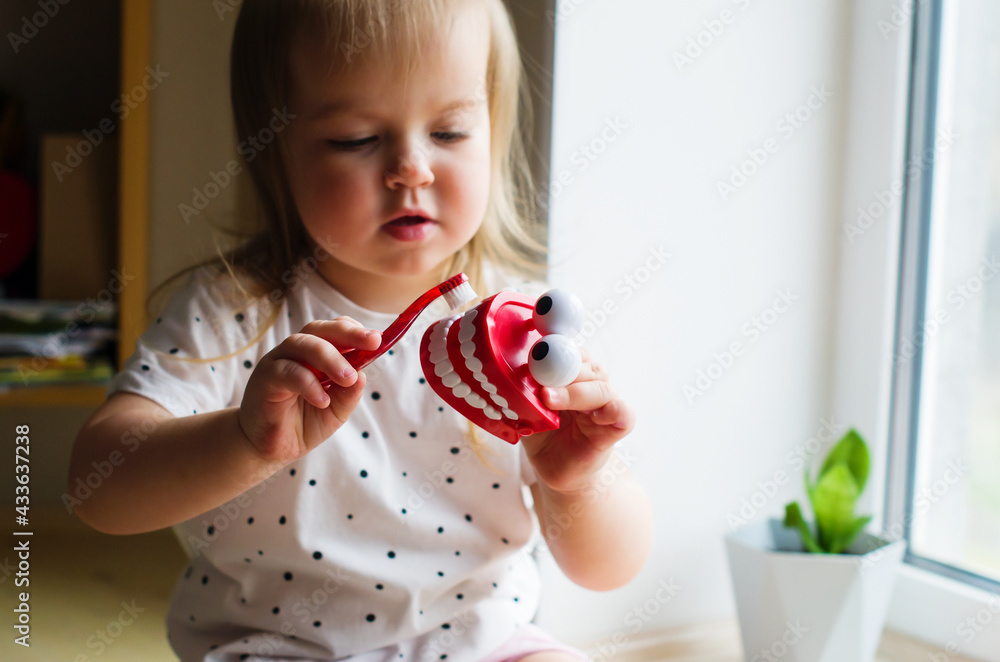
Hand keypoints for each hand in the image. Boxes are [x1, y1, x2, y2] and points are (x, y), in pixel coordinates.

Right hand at [238, 317, 380, 465]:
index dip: (355, 331)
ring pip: (302, 344)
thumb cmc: (303, 422)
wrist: (270, 448)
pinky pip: (287, 372)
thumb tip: (362, 375)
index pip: (334, 330)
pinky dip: (308, 384)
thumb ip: (349, 393)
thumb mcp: (336, 411)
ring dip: (330, 358)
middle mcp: (296, 352)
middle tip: (373, 342)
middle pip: (319, 329)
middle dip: (348, 333)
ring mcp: (277, 362)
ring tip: (347, 378)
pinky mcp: (264, 379)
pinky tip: (322, 400)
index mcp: (315, 354)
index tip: (377, 339)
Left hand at [521, 348, 635, 494]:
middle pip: (588, 367)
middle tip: (540, 386)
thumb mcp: (527, 410)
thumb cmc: (542, 436)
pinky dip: (612, 411)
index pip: (571, 354)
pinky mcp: (613, 430)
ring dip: (576, 392)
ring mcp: (604, 407)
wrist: (554, 469)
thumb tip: (516, 374)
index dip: (555, 354)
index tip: (535, 361)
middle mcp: (590, 387)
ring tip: (550, 401)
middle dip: (563, 372)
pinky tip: (593, 417)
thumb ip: (525, 393)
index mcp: (571, 377)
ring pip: (603, 387)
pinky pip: (625, 414)